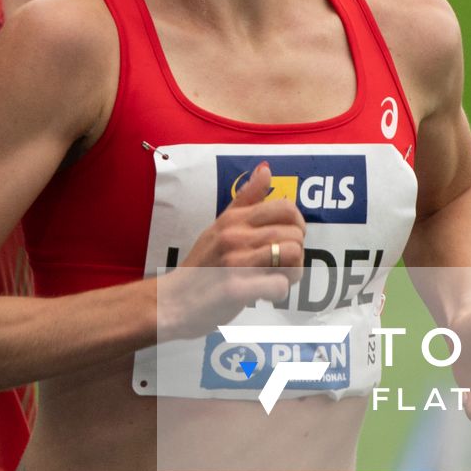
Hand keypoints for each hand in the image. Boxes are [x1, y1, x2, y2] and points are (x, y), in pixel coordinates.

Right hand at [156, 163, 306, 341]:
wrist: (172, 302)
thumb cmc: (201, 266)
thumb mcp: (219, 226)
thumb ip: (245, 200)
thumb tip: (266, 169)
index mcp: (233, 219)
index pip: (285, 208)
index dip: (297, 225)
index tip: (287, 240)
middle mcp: (235, 235)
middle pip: (294, 233)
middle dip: (297, 253)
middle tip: (281, 266)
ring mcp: (235, 262)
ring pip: (292, 255)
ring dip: (292, 272)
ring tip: (276, 278)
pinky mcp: (236, 289)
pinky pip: (279, 285)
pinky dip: (278, 292)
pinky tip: (265, 294)